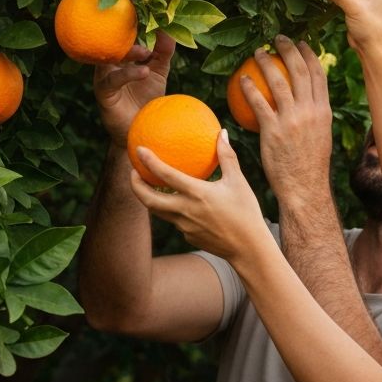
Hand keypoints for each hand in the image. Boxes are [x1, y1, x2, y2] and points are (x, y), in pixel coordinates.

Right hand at [94, 31, 175, 147]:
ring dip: (128, 52)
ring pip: (109, 58)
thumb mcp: (159, 72)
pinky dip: (128, 74)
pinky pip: (112, 80)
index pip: (124, 34)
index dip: (135, 22)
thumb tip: (170, 31)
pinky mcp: (103, 93)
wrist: (139, 130)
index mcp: (122, 56)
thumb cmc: (147, 100)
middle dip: (128, 32)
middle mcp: (110, 63)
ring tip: (146, 52)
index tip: (150, 11)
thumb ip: (163, 52)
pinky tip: (144, 71)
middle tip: (148, 29)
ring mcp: (104, 77)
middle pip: (113, 42)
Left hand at [128, 131, 268, 260]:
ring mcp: (184, 226)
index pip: (165, 175)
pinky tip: (176, 203)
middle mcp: (185, 211)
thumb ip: (227, 156)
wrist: (248, 249)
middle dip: (136, 185)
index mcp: (197, 194)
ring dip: (148, 198)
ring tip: (147, 186)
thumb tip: (222, 133)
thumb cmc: (246, 212)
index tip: (139, 150)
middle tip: (133, 172)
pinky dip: (170, 209)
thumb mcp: (238, 181)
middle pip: (149, 199)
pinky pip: (175, 220)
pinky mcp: (188, 236)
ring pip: (158, 211)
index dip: (149, 161)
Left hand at [243, 37, 332, 206]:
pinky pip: (258, 103)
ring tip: (256, 52)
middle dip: (288, 49)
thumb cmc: (309, 165)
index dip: (309, 54)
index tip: (301, 43)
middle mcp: (310, 111)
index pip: (318, 74)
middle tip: (278, 38)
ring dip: (265, 62)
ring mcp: (292, 120)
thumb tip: (303, 101)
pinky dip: (249, 88)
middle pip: (299, 70)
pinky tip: (241, 80)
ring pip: (278, 81)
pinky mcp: (273, 131)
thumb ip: (313, 116)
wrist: (304, 188)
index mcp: (324, 111)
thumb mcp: (320, 136)